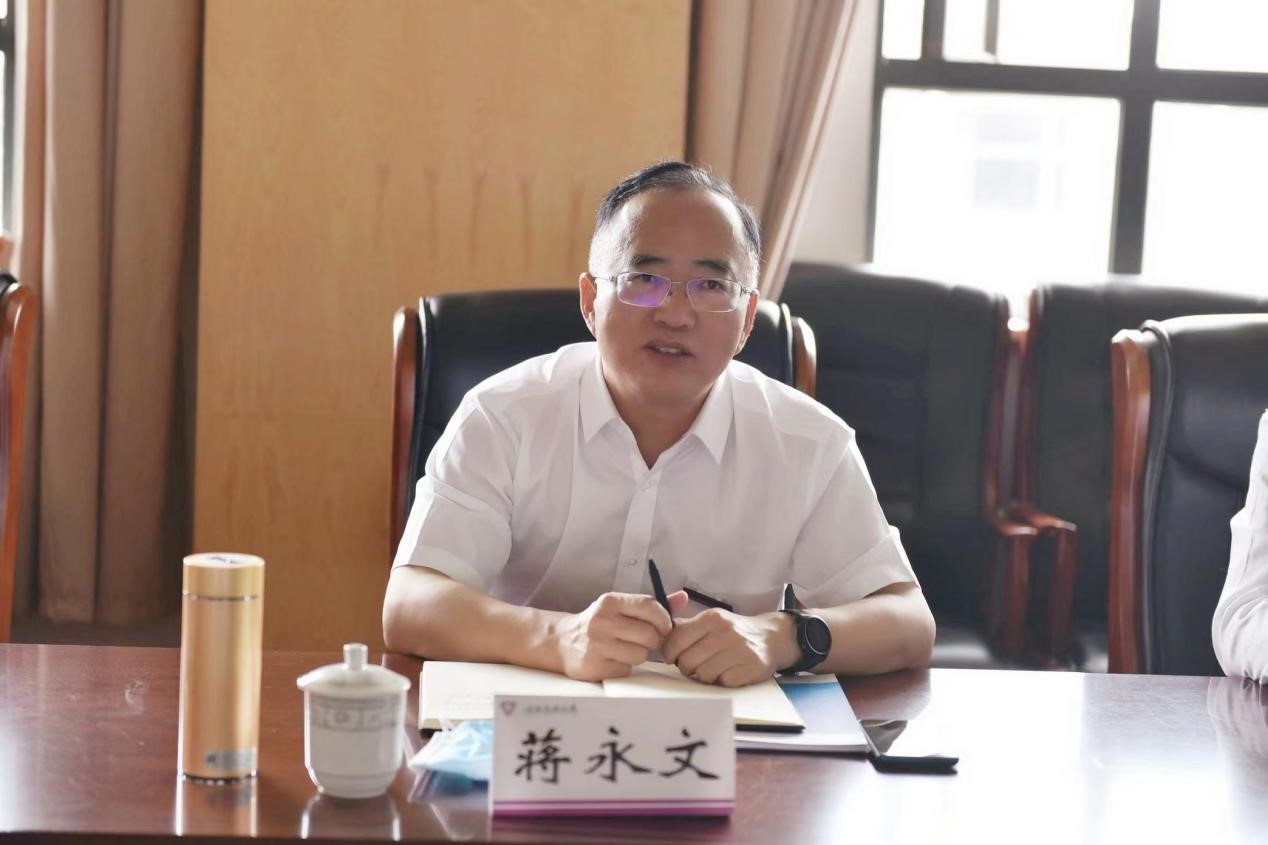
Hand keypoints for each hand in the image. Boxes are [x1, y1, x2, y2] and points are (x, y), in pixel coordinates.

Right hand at [552, 590, 687, 681]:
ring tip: (626, 649)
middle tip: (645, 641)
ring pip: (640, 654)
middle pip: (649, 634)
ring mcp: (597, 644)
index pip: (649, 606)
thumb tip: (683, 597)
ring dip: (639, 655)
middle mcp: (602, 620)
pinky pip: (626, 669)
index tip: (665, 627)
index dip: (664, 620)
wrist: (562, 641)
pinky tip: (613, 660)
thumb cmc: (599, 623)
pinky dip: (625, 667)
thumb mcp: (620, 608)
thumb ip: (652, 605)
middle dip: (653, 641)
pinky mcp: (594, 666)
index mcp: (610, 601)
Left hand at [662, 609, 798, 687]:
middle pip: (687, 661)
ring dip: (704, 676)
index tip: (673, 657)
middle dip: (686, 667)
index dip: (670, 653)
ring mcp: (738, 650)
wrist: (771, 637)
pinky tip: (728, 671)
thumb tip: (659, 632)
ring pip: (703, 675)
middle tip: (694, 665)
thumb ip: (687, 626)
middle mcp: (724, 632)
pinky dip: (722, 681)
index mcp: (712, 618)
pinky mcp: (749, 668)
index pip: (677, 639)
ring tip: (713, 667)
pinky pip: (722, 683)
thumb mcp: (712, 620)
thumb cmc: (734, 631)